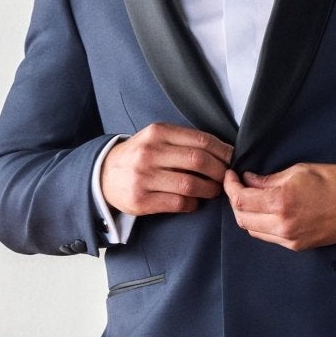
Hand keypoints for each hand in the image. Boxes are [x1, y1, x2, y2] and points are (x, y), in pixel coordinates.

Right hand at [100, 123, 233, 214]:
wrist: (103, 175)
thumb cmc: (138, 156)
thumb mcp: (155, 138)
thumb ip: (183, 141)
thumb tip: (223, 151)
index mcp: (157, 133)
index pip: (201, 140)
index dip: (223, 151)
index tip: (232, 159)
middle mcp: (150, 153)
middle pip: (199, 161)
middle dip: (219, 172)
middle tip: (225, 178)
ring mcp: (144, 177)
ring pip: (191, 185)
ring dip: (209, 190)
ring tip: (213, 190)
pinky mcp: (141, 200)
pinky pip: (178, 203)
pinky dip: (192, 204)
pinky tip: (193, 201)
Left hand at [222, 162, 335, 250]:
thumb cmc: (335, 181)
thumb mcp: (298, 171)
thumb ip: (269, 179)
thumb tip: (249, 180)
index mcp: (281, 202)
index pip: (240, 200)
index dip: (230, 186)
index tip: (231, 176)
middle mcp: (282, 225)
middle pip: (242, 218)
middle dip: (235, 201)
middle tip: (238, 185)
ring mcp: (290, 239)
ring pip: (253, 230)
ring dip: (247, 214)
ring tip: (252, 197)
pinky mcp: (297, 246)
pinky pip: (269, 237)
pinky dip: (261, 224)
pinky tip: (266, 211)